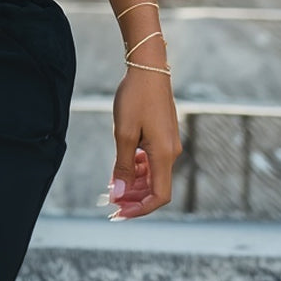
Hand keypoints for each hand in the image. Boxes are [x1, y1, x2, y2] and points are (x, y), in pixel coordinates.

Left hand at [103, 69, 181, 218]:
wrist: (148, 68)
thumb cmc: (135, 98)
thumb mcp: (124, 133)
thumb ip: (122, 166)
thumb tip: (119, 193)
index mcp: (164, 155)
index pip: (159, 196)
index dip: (140, 209)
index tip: (120, 212)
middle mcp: (170, 152)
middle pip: (155, 186)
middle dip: (133, 196)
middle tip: (110, 200)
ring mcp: (168, 143)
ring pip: (152, 173)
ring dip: (133, 181)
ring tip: (112, 184)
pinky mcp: (163, 134)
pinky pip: (151, 159)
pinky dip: (137, 166)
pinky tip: (120, 165)